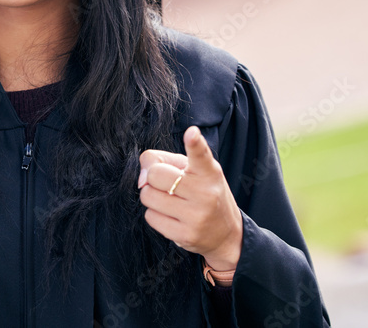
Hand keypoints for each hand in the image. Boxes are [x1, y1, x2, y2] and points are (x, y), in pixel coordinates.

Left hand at [138, 126, 242, 271]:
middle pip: (155, 174)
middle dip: (153, 177)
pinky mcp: (185, 235)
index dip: (195, 143)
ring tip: (169, 198)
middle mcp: (205, 193)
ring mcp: (196, 216)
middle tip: (166, 183)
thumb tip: (142, 177)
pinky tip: (171, 215)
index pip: (201, 154)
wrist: (226, 233)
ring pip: (148, 196)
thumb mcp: (193, 170)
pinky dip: (155, 214)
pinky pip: (150, 217)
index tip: (192, 133)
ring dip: (152, 195)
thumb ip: (163, 160)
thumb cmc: (203, 193)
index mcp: (209, 172)